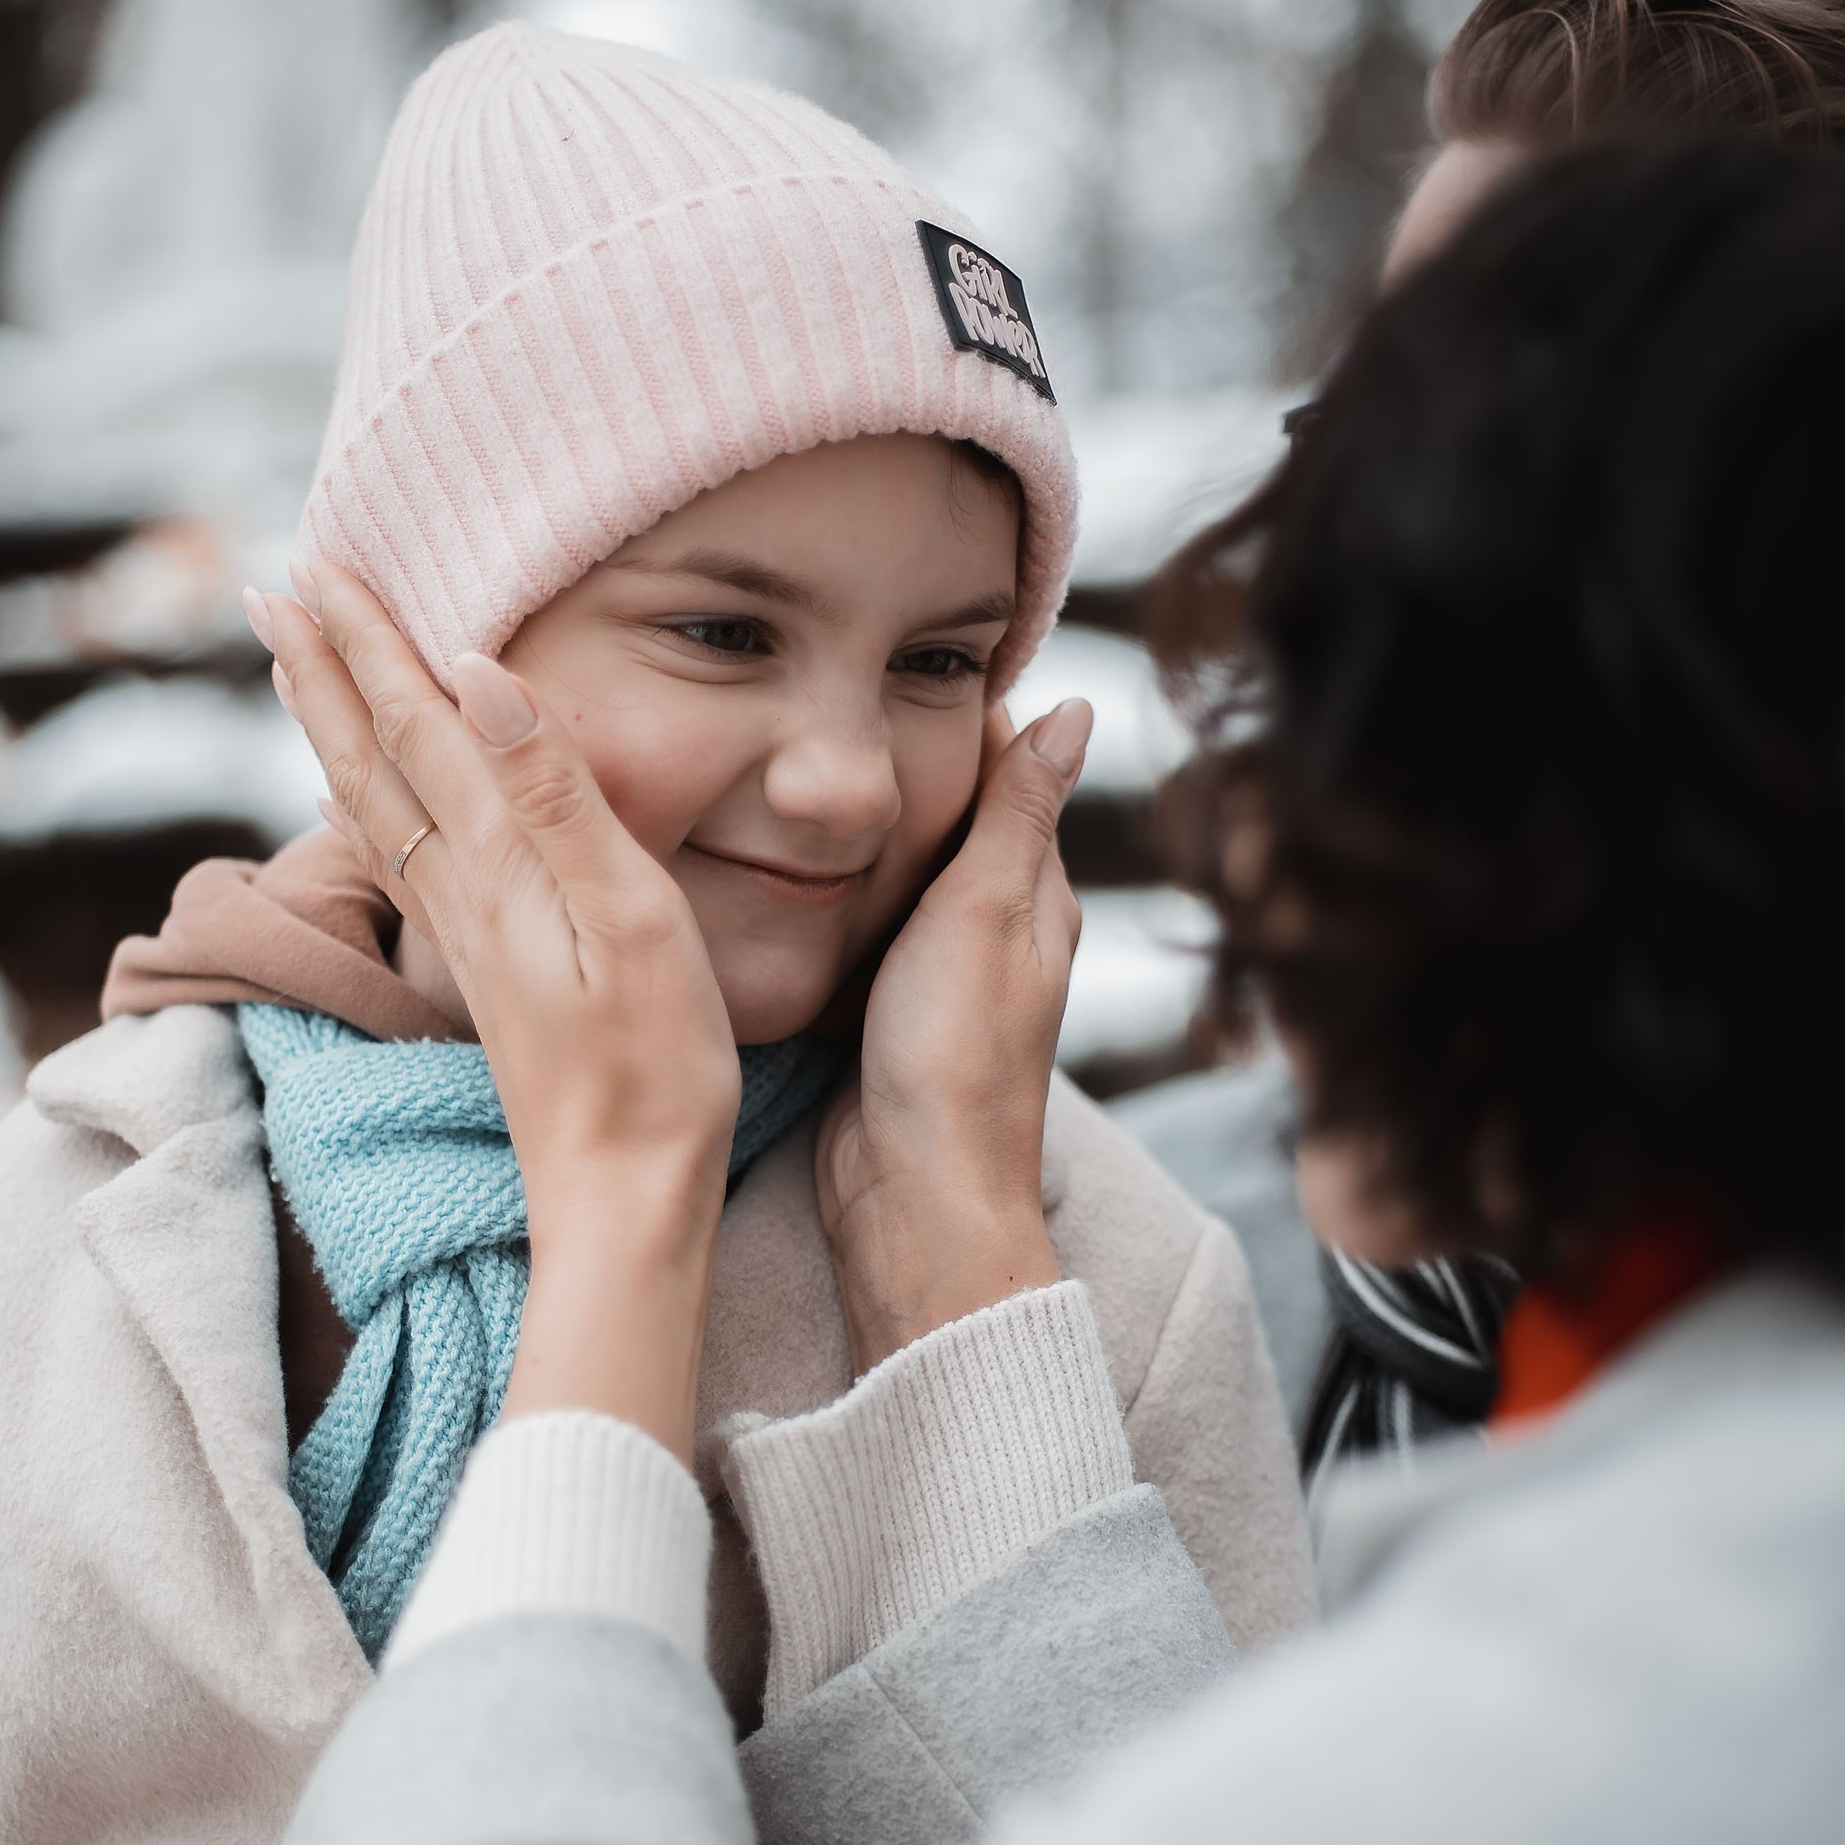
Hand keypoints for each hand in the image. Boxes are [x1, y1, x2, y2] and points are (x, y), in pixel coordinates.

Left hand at [248, 568, 738, 1462]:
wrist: (624, 1196)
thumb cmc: (655, 1065)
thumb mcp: (630, 917)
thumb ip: (556, 793)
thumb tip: (478, 674)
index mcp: (497, 866)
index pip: (417, 727)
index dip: (369, 644)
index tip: (321, 565)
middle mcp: (462, 894)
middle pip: (373, 760)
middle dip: (325, 668)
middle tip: (275, 587)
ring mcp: (467, 938)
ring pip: (375, 806)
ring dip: (332, 727)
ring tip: (293, 666)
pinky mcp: (483, 974)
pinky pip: (402, 864)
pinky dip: (366, 810)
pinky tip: (354, 802)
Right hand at [815, 697, 1090, 1372]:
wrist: (910, 1195)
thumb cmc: (956, 1060)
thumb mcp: (985, 912)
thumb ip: (1018, 813)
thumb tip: (1074, 709)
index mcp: (1034, 894)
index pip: (1002, 770)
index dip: (956, 709)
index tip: (897, 650)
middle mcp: (987, 929)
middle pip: (941, 818)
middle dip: (890, 761)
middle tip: (817, 690)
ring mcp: (928, 975)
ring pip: (889, 875)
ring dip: (848, 828)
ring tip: (781, 756)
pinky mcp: (875, 1013)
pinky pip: (851, 932)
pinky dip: (821, 895)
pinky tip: (770, 863)